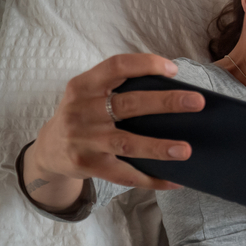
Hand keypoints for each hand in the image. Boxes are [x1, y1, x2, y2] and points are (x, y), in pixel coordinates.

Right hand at [28, 54, 204, 190]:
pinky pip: (125, 174)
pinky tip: (174, 181)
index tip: (173, 69)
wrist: (49, 150)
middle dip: (165, 102)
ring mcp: (84, 140)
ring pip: (127, 143)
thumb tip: (173, 93)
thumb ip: (118, 90)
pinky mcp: (88, 165)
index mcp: (84, 85)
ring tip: (186, 150)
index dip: (145, 64)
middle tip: (197, 102)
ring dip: (158, 147)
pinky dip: (152, 180)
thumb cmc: (83, 116)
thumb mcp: (89, 95)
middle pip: (129, 104)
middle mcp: (81, 111)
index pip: (116, 66)